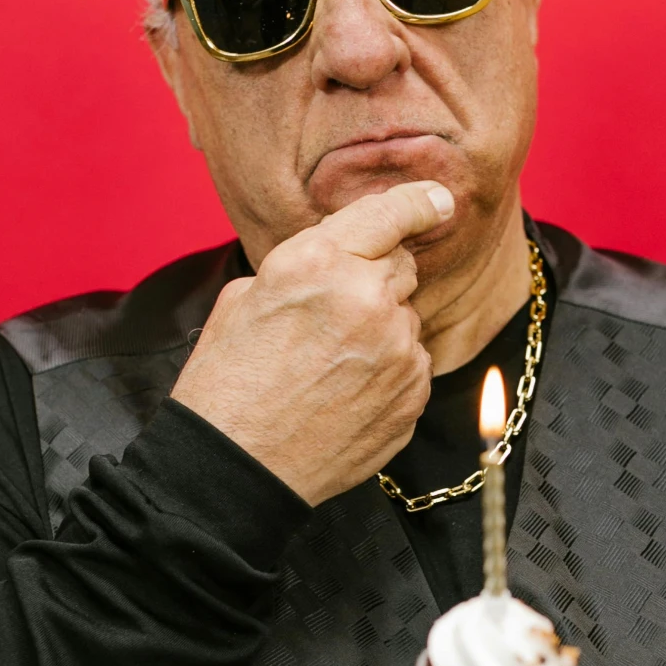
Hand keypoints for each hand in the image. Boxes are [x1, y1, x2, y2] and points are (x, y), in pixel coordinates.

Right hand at [171, 181, 452, 505]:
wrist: (237, 466)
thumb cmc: (228, 383)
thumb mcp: (244, 298)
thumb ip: (304, 265)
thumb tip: (343, 256)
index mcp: (317, 262)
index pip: (389, 213)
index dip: (418, 202)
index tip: (437, 200)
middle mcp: (366, 297)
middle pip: (401, 264)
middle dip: (376, 279)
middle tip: (334, 315)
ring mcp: (396, 350)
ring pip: (407, 317)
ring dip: (381, 329)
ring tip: (330, 366)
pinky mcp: (411, 394)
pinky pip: (413, 363)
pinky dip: (389, 371)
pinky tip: (345, 393)